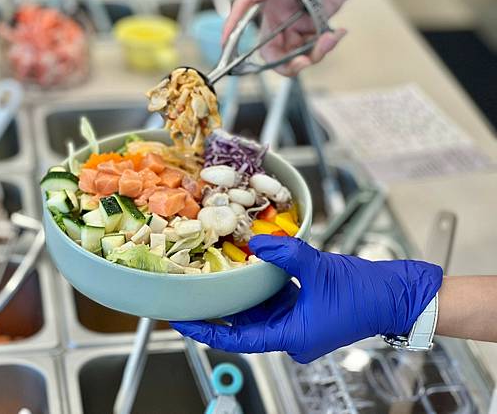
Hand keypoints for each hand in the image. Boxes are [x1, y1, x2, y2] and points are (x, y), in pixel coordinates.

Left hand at [171, 235, 442, 362]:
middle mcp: (290, 335)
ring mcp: (298, 323)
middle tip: (192, 292)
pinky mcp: (305, 308)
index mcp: (291, 338)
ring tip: (212, 277)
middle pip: (244, 324)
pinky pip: (274, 300)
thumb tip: (256, 241)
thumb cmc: (364, 293)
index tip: (182, 320)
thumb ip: (285, 253)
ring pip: (258, 311)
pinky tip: (246, 268)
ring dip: (239, 295)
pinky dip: (260, 287)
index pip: (237, 339)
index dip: (207, 330)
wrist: (397, 295)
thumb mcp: (319, 269)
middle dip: (219, 309)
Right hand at [224, 0, 362, 74]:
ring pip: (294, 54)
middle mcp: (278, 14)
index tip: (228, 52)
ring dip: (312, 55)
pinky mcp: (313, 27)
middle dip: (286, 63)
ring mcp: (295, 23)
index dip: (232, 36)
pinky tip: (336, 33)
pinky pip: (313, 47)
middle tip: (303, 62)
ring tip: (329, 39)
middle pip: (271, 50)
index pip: (243, 17)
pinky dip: (325, 47)